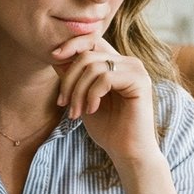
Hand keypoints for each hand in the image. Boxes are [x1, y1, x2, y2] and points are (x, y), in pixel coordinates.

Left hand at [52, 37, 156, 166]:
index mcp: (116, 63)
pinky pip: (105, 78)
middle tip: (63, 102)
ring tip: (76, 112)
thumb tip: (56, 55)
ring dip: (77, 91)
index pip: (91, 41)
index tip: (53, 58)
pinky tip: (92, 110)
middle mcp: (128, 62)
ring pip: (93, 66)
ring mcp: (136, 70)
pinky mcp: (140, 82)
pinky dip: (92, 95)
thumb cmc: (108, 128)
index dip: (71, 44)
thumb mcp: (83, 98)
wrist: (128, 152)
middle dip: (68, 78)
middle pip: (87, 52)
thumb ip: (74, 77)